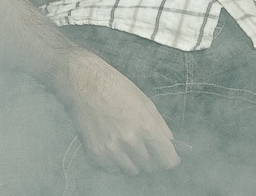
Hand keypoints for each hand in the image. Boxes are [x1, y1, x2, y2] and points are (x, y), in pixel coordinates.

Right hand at [59, 50, 180, 175]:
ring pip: (132, 170)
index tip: (169, 156)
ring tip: (124, 139)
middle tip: (143, 141)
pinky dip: (114, 160)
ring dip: (133, 160)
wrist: (84, 83)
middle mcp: (129, 141)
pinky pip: (113, 169)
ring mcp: (111, 150)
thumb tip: (170, 144)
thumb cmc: (116, 88)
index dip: (170, 158)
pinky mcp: (95, 155)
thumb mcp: (144, 101)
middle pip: (151, 167)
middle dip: (151, 156)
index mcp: (145, 125)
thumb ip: (160, 125)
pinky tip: (110, 140)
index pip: (166, 160)